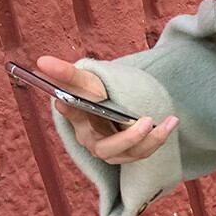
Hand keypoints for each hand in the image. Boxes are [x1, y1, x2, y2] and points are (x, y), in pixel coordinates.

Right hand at [38, 55, 178, 164]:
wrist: (114, 102)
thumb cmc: (94, 93)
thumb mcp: (84, 81)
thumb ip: (67, 74)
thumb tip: (42, 62)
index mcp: (80, 126)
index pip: (75, 121)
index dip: (74, 115)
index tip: (67, 103)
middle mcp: (96, 144)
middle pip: (109, 150)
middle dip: (129, 138)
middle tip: (146, 121)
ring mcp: (116, 152)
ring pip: (134, 153)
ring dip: (154, 139)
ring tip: (171, 121)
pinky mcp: (131, 153)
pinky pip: (146, 150)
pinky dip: (160, 137)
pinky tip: (172, 121)